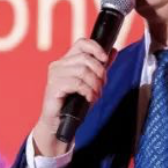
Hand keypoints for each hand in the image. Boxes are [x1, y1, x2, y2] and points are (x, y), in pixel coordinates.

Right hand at [31, 38, 111, 156]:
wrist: (58, 123)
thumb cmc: (73, 103)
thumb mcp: (90, 82)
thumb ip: (100, 67)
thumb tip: (113, 51)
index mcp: (66, 61)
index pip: (81, 43)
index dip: (96, 48)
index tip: (105, 58)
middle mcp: (58, 65)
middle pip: (85, 58)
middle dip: (99, 72)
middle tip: (102, 85)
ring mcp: (55, 75)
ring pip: (82, 71)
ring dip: (94, 84)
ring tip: (95, 94)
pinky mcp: (54, 86)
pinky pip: (77, 83)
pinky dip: (87, 91)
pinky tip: (89, 98)